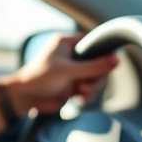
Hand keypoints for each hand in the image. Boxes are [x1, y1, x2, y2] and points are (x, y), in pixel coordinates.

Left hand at [2, 33, 117, 114]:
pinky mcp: (71, 85)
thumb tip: (116, 60)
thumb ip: (93, 67)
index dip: (101, 54)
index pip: (91, 43)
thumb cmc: (40, 78)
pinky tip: (78, 99)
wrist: (25, 98)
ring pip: (94, 78)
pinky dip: (86, 95)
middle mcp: (70, 55)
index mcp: (66, 43)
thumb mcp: (68, 71)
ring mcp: (71, 71)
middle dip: (95, 77)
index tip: (105, 65)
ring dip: (91, 88)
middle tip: (86, 84)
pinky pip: (88, 89)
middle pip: (97, 63)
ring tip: (80, 92)